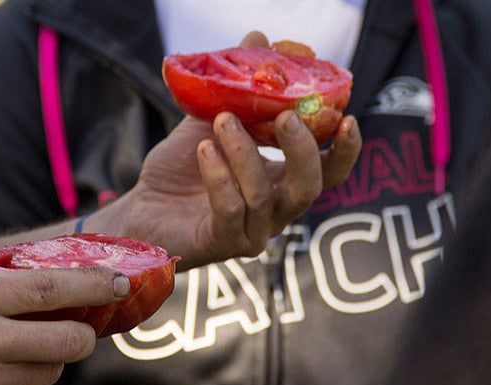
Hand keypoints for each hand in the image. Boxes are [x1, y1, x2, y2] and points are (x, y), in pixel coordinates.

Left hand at [92, 109, 360, 269]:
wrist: (144, 206)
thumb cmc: (183, 168)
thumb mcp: (210, 119)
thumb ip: (237, 86)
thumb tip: (259, 36)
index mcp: (283, 180)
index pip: (329, 171)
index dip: (344, 149)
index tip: (346, 117)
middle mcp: (276, 210)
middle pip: (310, 188)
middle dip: (300, 150)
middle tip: (282, 117)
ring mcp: (252, 231)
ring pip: (264, 195)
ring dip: (244, 153)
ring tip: (222, 120)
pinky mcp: (222, 243)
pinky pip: (230, 209)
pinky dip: (219, 177)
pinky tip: (203, 151)